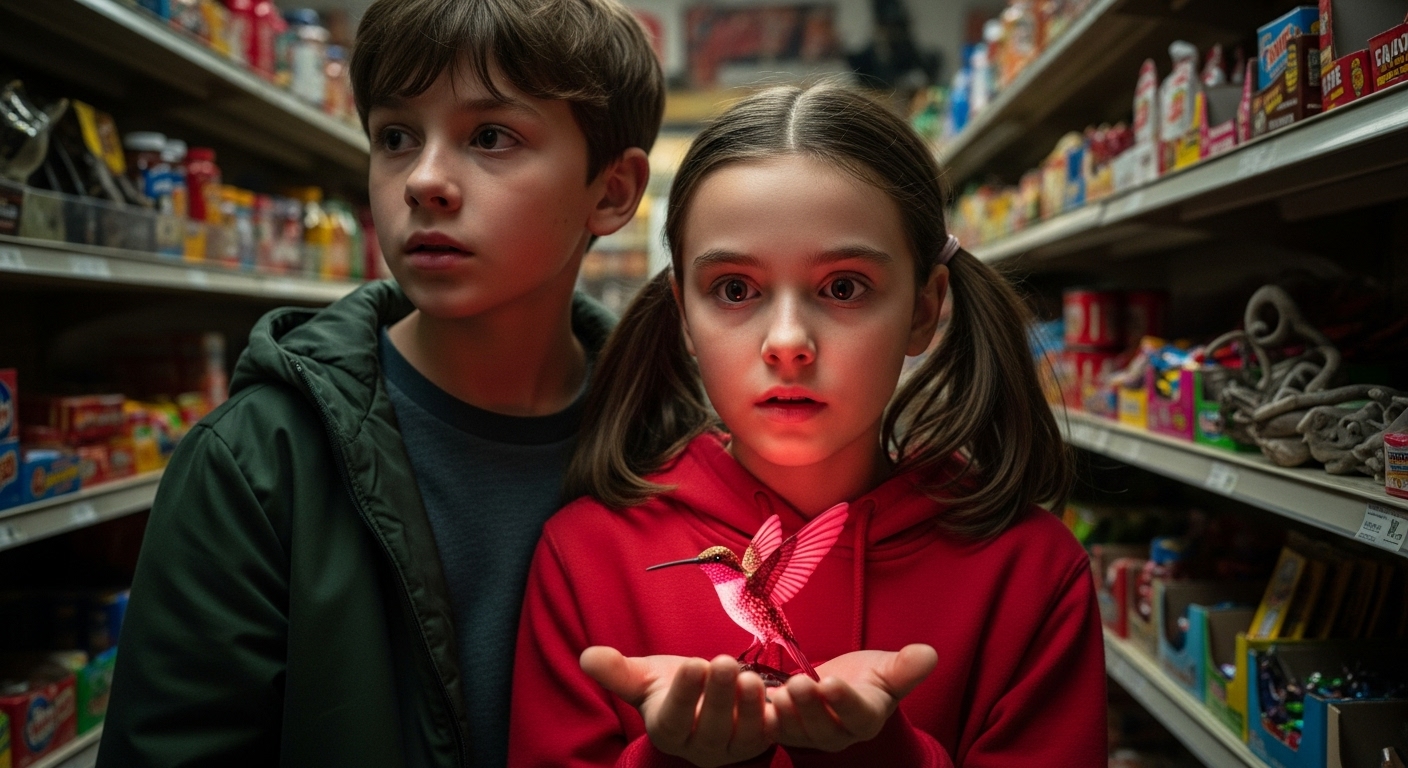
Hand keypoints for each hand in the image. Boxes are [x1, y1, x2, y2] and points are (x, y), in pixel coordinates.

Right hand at [581, 647, 771, 766]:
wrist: (708, 695)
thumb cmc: (672, 685)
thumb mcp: (645, 677)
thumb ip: (618, 671)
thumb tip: (587, 656)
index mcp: (667, 731)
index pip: (673, 718)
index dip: (683, 694)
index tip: (692, 664)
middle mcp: (700, 748)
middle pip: (710, 726)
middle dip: (717, 695)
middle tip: (722, 661)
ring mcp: (734, 747)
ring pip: (743, 732)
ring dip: (749, 706)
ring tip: (750, 675)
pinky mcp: (762, 740)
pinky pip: (772, 731)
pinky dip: (778, 713)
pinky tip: (784, 690)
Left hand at [763, 644, 936, 751]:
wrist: (840, 686)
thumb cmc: (869, 678)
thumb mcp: (889, 669)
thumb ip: (907, 667)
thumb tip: (929, 654)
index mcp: (866, 719)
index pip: (857, 716)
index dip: (844, 702)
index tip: (832, 683)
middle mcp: (838, 735)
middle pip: (823, 728)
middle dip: (810, 707)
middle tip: (798, 685)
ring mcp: (809, 736)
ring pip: (796, 731)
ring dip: (785, 714)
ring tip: (777, 693)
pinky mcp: (785, 731)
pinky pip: (772, 727)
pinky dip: (760, 715)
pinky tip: (750, 696)